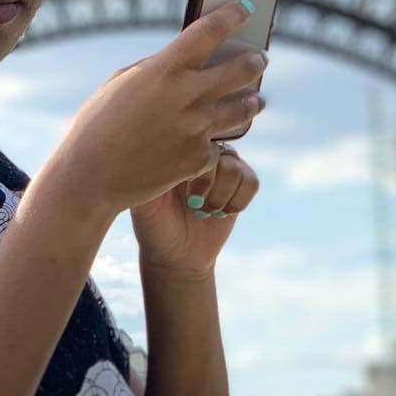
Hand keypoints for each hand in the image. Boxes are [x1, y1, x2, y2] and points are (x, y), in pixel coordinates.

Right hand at [50, 4, 264, 218]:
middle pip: (240, 69)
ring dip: (252, 101)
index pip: (209, 31)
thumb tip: (186, 60)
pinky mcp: (200, 158)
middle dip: (255, 62)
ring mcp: (197, 128)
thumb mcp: (123, 83)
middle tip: (260, 59)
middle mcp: (186, 95)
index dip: (232, 15)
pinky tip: (213, 139)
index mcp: (164, 69)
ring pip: (243, 109)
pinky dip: (216, 140)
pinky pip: (220, 143)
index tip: (245, 8)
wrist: (92, 176)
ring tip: (256, 99)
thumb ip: (158, 68)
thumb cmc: (99, 124)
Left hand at [132, 144, 261, 277]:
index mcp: (173, 151)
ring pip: (234, 167)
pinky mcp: (240, 182)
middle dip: (206, 183)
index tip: (182, 193)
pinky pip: (251, 181)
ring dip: (219, 196)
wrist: (178, 256)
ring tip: (202, 211)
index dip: (193, 167)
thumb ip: (146, 176)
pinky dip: (236, 202)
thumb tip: (154, 149)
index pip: (191, 139)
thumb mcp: (144, 203)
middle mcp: (199, 152)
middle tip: (191, 204)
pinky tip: (220, 213)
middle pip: (216, 150)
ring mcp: (221, 165)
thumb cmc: (155, 228)